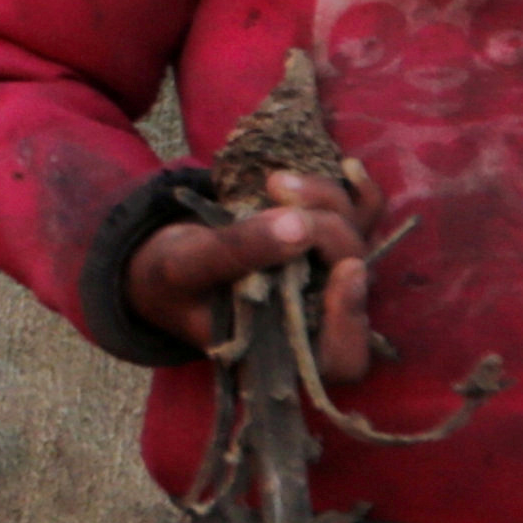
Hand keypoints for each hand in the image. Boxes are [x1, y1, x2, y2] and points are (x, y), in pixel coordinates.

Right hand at [122, 173, 376, 389]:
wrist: (161, 254)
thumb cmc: (167, 278)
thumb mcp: (187, 266)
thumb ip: (237, 251)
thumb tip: (299, 227)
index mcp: (281, 348)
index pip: (342, 355)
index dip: (353, 317)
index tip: (347, 271)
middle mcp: (311, 316)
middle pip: (354, 278)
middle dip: (326, 232)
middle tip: (279, 195)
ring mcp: (322, 276)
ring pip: (358, 238)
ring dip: (330, 202)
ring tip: (278, 182)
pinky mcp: (322, 243)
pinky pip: (361, 218)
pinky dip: (360, 192)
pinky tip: (348, 166)